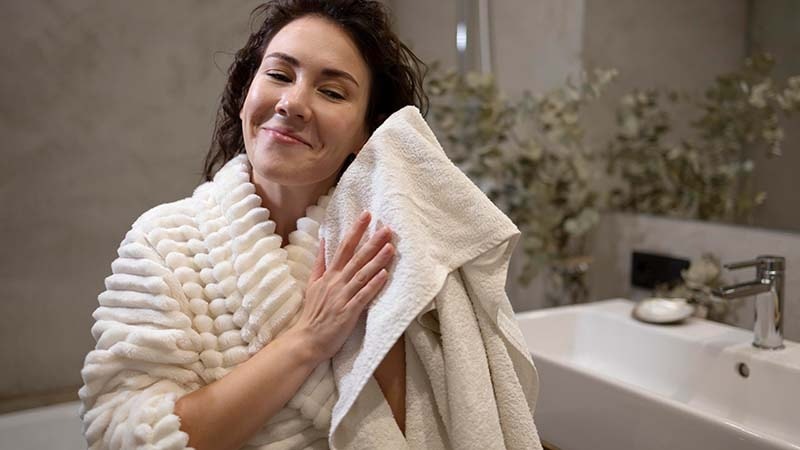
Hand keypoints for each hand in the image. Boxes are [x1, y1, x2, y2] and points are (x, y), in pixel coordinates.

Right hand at [288, 211, 394, 362]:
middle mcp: (336, 282)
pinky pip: (363, 296)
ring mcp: (343, 296)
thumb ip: (320, 262)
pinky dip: (374, 285)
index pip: (344, 247)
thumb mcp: (313, 283)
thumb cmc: (313, 313)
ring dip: (377, 260)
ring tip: (390, 247)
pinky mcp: (349, 312)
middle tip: (386, 227)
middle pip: (356, 257)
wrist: (307, 339)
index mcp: (329, 275)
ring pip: (362, 274)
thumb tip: (322, 241)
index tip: (367, 215)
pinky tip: (384, 274)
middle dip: (372, 241)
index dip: (356, 230)